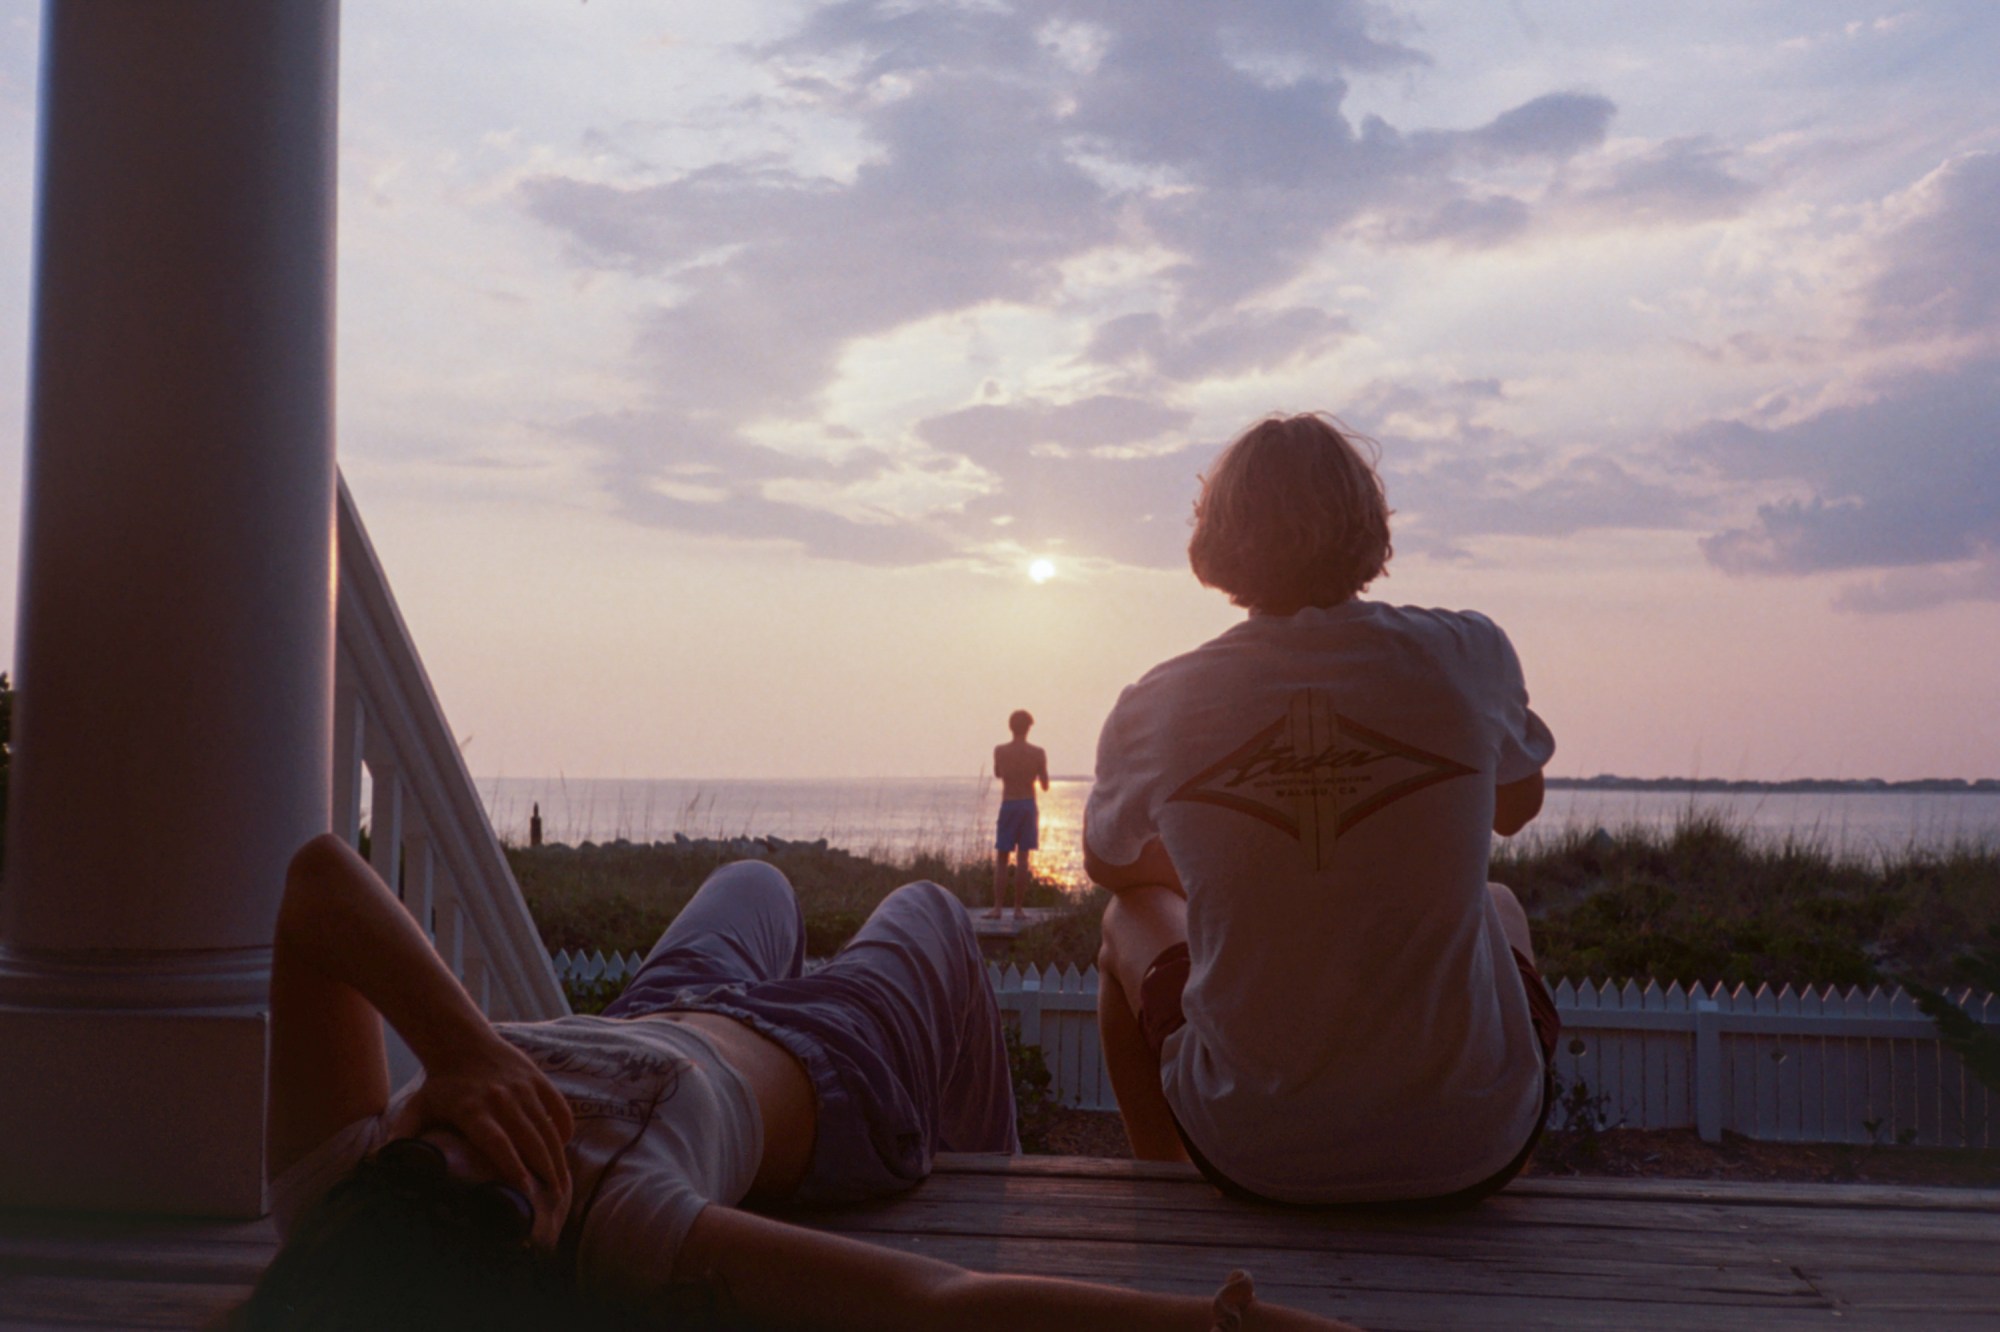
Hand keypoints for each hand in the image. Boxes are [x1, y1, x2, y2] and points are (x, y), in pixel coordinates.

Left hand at [410, 1030, 574, 1198]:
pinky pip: (558, 1107)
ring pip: (547, 1126)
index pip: (497, 1142)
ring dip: (557, 1156)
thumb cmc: (440, 1085)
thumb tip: (383, 1163)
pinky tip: (563, 1147)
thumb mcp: (416, 1109)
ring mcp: (522, 1087)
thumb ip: (403, 1136)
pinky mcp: (537, 1079)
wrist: (461, 1042)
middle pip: (529, 1139)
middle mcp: (501, 1099)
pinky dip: (563, 1128)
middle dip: (544, 1170)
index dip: (512, 1166)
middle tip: (554, 1197)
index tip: (525, 1190)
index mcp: (472, 1110)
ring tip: (562, 1183)